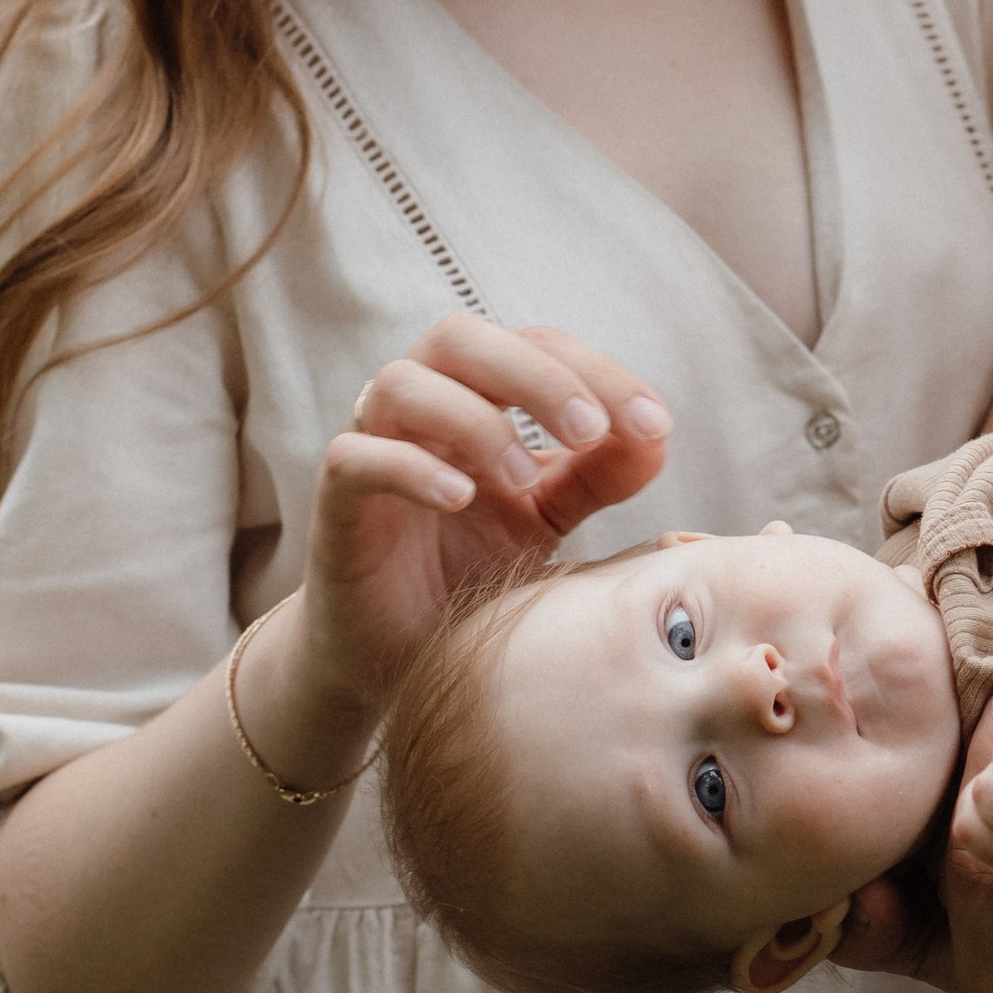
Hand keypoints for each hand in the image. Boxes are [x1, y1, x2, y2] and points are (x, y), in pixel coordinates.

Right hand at [286, 317, 672, 731]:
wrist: (400, 653)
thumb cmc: (468, 568)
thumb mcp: (547, 518)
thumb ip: (596, 476)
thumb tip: (656, 437)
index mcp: (476, 395)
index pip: (537, 344)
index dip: (598, 372)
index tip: (655, 424)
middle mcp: (420, 406)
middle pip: (462, 339)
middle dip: (536, 375)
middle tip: (591, 429)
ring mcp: (371, 447)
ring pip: (401, 383)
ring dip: (474, 420)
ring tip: (522, 476)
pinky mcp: (335, 502)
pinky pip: (354, 458)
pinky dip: (409, 468)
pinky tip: (461, 498)